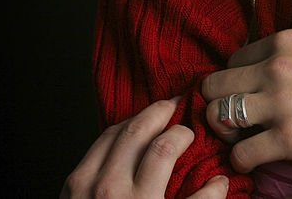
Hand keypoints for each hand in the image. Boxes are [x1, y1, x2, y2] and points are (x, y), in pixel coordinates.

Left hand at [61, 98, 228, 198]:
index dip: (182, 132)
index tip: (191, 133)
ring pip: (113, 132)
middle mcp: (109, 186)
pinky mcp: (70, 185)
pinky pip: (95, 146)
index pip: (164, 146)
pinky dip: (115, 133)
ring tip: (154, 115)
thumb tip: (220, 182)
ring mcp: (85, 183)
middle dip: (160, 111)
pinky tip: (128, 134)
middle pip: (137, 130)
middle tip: (176, 105)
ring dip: (136, 119)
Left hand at [200, 29, 291, 171]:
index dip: (236, 79)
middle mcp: (275, 69)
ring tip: (240, 137)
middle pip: (214, 85)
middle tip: (233, 117)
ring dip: (223, 130)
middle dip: (218, 102)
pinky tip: (252, 159)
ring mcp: (280, 105)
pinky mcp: (289, 140)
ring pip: (217, 116)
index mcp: (284, 42)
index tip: (245, 93)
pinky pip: (241, 153)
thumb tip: (273, 60)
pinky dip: (240, 160)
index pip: (233, 59)